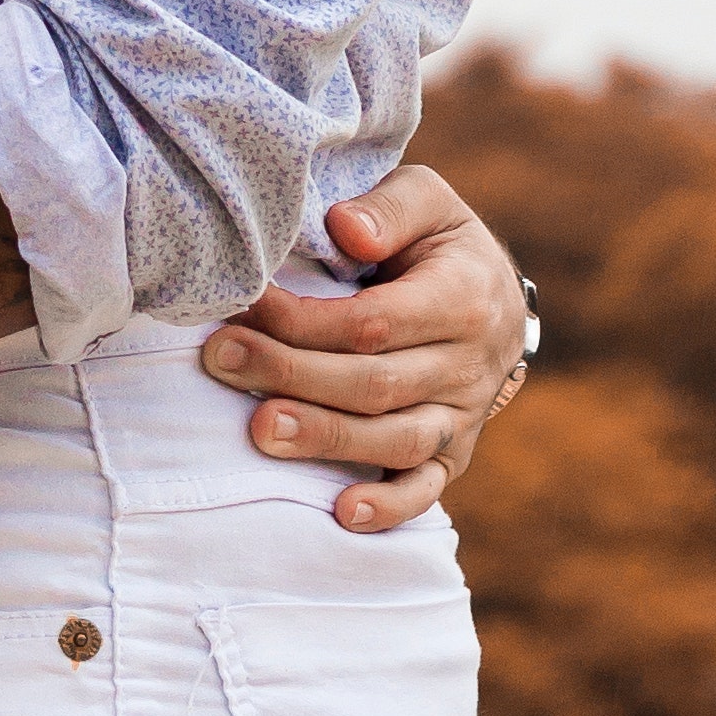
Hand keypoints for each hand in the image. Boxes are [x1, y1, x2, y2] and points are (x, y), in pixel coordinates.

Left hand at [197, 164, 530, 531]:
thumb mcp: (426, 201)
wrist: (496, 297)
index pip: (374, 321)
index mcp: (462, 298)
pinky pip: (425, 489)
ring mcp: (462, 417)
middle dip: (291, 374)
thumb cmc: (439, 241)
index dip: (305, 319)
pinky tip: (343, 514)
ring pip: (394, 439)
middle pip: (374, 382)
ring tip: (259, 431)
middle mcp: (467, 366)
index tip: (243, 303)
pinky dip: (389, 508)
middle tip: (220, 360)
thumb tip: (344, 229)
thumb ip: (388, 209)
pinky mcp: (454, 454)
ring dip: (324, 438)